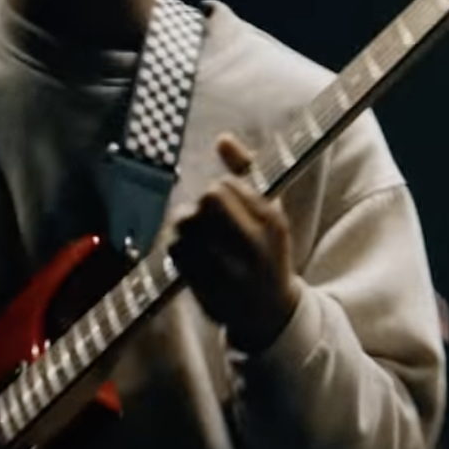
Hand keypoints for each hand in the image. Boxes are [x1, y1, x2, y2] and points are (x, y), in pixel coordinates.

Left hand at [172, 134, 300, 353]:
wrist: (269, 310)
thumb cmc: (266, 250)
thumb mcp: (270, 210)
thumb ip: (246, 171)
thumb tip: (223, 139)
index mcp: (272, 220)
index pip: (226, 186)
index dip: (220, 190)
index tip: (229, 206)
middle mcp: (254, 243)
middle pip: (207, 200)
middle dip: (201, 206)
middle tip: (208, 220)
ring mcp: (231, 267)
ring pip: (187, 224)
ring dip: (186, 227)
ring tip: (200, 237)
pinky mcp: (209, 286)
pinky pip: (176, 250)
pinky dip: (179, 248)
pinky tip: (193, 255)